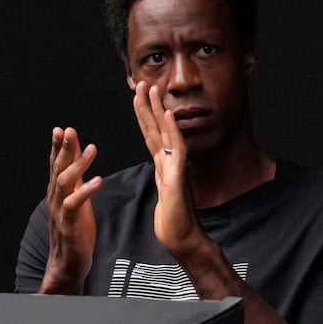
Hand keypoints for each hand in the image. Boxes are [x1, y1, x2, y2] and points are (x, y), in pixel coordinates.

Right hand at [42, 127, 100, 291]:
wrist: (68, 264)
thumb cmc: (74, 231)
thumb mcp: (76, 199)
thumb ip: (76, 178)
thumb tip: (78, 156)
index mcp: (58, 192)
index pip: (56, 165)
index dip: (58, 147)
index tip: (62, 129)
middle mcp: (55, 199)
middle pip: (58, 169)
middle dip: (64, 149)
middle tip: (70, 130)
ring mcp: (60, 212)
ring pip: (64, 183)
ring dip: (77, 164)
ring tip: (92, 148)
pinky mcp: (69, 225)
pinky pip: (74, 205)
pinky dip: (85, 191)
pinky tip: (98, 180)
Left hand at [132, 84, 202, 254]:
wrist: (184, 240)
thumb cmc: (174, 223)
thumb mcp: (164, 196)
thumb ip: (165, 181)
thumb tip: (164, 173)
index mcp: (164, 166)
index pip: (152, 135)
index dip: (145, 116)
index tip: (138, 97)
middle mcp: (170, 163)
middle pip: (158, 129)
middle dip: (149, 106)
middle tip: (143, 83)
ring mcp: (176, 168)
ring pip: (167, 133)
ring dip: (160, 111)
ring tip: (153, 91)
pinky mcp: (178, 177)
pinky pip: (177, 149)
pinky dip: (173, 131)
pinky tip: (169, 116)